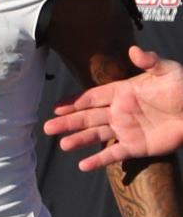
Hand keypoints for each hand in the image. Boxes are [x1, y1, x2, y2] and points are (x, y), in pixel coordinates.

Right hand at [43, 46, 182, 170]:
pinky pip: (113, 154)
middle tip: (48, 127)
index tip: (57, 106)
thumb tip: (134, 50)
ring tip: (63, 144)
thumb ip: (149, 61)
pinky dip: (98, 160)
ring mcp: (125, 130)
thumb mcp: (167, 70)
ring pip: (96, 135)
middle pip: (88, 117)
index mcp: (122, 93)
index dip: (74, 102)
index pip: (92, 98)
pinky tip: (83, 166)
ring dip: (79, 139)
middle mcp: (118, 112)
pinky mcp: (135, 147)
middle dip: (68, 122)